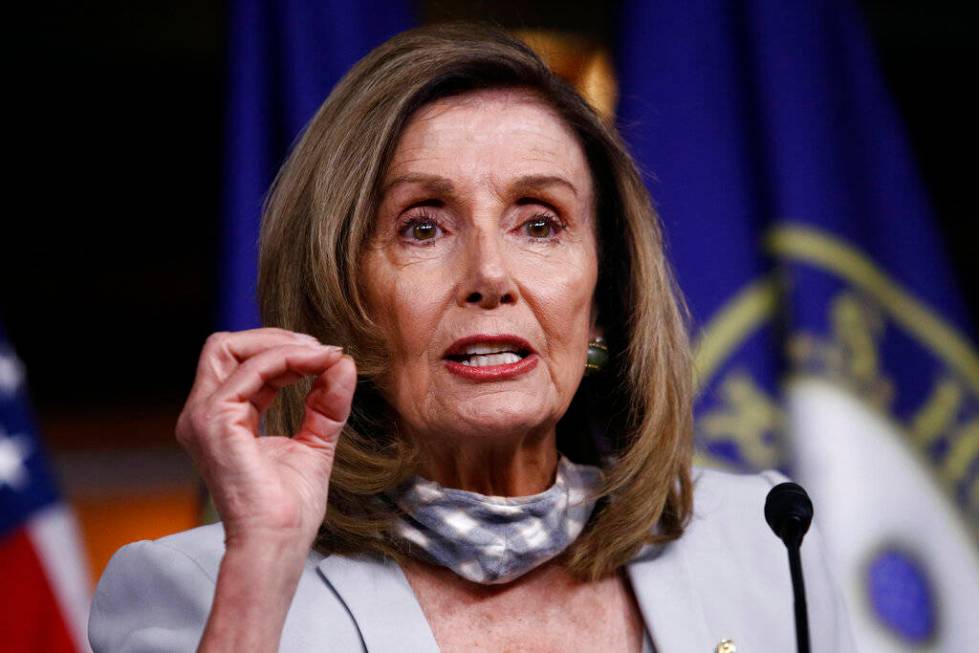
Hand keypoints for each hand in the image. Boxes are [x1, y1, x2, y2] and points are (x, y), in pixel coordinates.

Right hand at [176, 328, 355, 553]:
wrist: (277, 542)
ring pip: (229, 346)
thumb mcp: (315, 443)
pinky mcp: (214, 420)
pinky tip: (316, 364)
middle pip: (226, 346)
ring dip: (282, 343)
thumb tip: (343, 362)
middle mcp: (203, 414)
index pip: (243, 364)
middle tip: (322, 350)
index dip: (285, 352)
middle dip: (277, 338)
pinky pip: (250, 368)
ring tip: (322, 355)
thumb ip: (326, 403)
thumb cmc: (289, 509)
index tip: (328, 357)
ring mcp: (203, 416)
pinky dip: (287, 358)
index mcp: (222, 419)